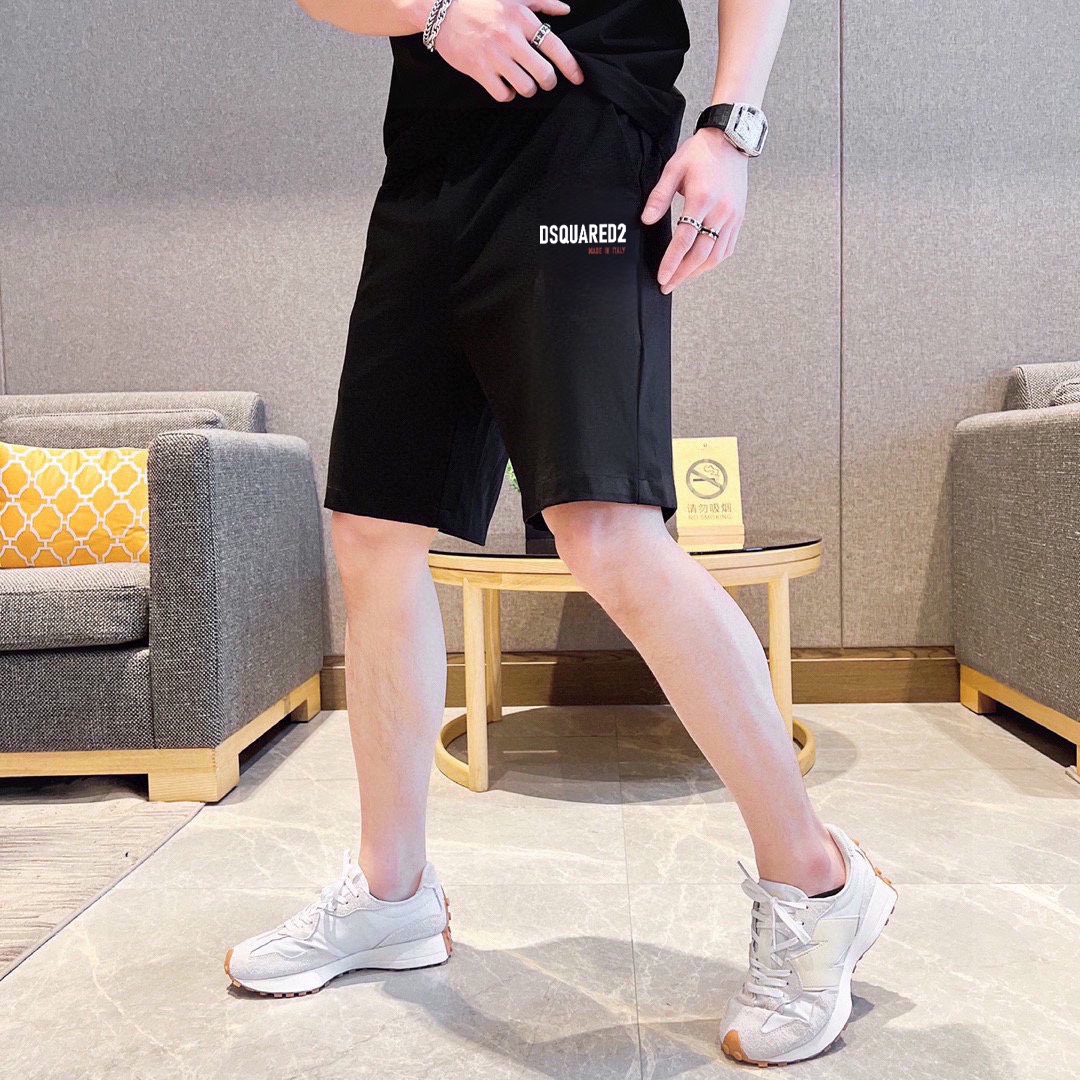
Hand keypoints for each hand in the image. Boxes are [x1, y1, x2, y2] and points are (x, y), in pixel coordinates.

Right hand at [433, 0, 584, 101]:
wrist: (442, 12)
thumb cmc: (480, 5)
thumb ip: (542, 2)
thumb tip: (565, 11)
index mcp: (522, 19)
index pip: (556, 47)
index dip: (571, 67)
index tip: (578, 79)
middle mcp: (510, 38)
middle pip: (544, 74)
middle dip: (548, 82)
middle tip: (544, 80)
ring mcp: (494, 56)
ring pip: (526, 87)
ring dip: (528, 89)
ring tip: (523, 82)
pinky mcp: (479, 71)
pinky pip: (504, 94)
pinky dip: (508, 94)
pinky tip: (505, 85)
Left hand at [641, 128, 747, 293]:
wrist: (730, 142)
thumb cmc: (699, 154)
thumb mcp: (673, 169)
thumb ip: (659, 196)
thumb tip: (646, 220)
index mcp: (702, 199)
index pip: (684, 239)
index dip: (672, 262)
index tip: (662, 276)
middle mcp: (720, 211)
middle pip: (701, 253)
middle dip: (682, 274)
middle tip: (667, 286)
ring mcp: (732, 217)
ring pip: (716, 255)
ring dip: (697, 271)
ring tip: (680, 279)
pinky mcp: (739, 219)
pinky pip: (727, 248)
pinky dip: (713, 261)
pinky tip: (699, 267)